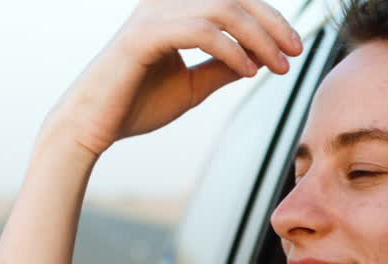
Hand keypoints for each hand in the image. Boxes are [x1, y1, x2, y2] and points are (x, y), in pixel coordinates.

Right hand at [40, 0, 302, 157]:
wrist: (92, 129)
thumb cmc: (136, 106)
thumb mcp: (193, 85)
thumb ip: (222, 67)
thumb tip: (259, 59)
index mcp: (174, 10)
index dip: (269, 18)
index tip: (294, 49)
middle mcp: (162, 4)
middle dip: (271, 23)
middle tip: (295, 53)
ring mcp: (151, 16)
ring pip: (221, 8)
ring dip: (257, 37)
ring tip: (276, 66)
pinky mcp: (142, 36)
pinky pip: (199, 30)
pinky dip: (230, 49)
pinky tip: (247, 71)